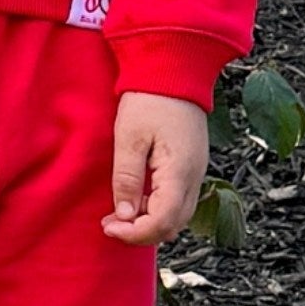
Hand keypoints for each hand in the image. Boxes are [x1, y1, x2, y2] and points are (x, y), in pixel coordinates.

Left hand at [103, 91, 207, 248]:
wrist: (173, 72)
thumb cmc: (150, 100)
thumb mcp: (129, 138)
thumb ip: (127, 178)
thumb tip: (123, 215)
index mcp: (180, 173)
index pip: (161, 222)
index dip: (134, 234)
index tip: (109, 228)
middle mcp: (194, 178)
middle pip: (172, 226)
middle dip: (140, 233)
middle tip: (109, 224)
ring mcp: (195, 173)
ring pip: (177, 217)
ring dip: (149, 222)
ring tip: (118, 213)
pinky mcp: (190, 167)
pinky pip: (177, 201)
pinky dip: (157, 209)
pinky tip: (135, 199)